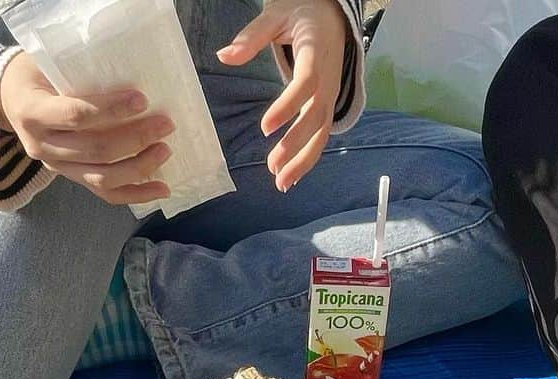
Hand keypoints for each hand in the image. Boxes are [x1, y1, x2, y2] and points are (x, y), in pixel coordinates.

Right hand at [0, 51, 172, 205]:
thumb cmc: (35, 73)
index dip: (111, 109)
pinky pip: (105, 194)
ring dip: (139, 168)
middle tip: (165, 125)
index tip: (142, 100)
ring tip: (165, 151)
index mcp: (34, 112)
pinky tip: (161, 188)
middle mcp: (42, 146)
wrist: (9, 99)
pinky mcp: (71, 178)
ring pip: (103, 178)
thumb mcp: (47, 62)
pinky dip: (135, 194)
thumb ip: (78, 70)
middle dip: (135, 139)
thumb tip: (131, 65)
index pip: (77, 115)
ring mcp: (57, 167)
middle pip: (96, 150)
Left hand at [218, 0, 347, 190]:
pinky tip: (290, 177)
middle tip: (272, 166)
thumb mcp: (276, 16)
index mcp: (316, 53)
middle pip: (316, 117)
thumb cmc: (302, 14)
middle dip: (295, 144)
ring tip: (280, 182)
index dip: (287, 106)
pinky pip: (321, 137)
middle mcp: (328, 79)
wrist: (334, 16)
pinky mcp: (327, 107)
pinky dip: (307, 158)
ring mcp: (330, 96)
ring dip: (303, 161)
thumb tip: (224, 56)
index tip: (265, 128)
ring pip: (322, 134)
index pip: (306, 84)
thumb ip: (251, 37)